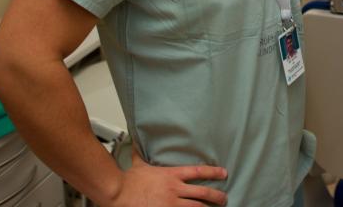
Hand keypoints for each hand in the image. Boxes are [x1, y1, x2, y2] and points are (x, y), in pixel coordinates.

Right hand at [107, 149, 227, 206]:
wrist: (118, 193)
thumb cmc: (128, 181)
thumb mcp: (139, 165)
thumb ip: (141, 155)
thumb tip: (137, 142)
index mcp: (171, 175)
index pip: (198, 172)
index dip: (213, 172)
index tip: (224, 173)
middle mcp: (174, 189)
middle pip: (202, 192)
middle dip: (216, 196)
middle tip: (224, 198)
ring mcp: (171, 204)